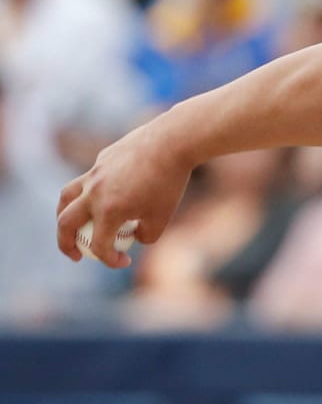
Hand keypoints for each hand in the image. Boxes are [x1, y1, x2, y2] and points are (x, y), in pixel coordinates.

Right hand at [56, 120, 193, 267]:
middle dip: (65, 243)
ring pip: (67, 196)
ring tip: (72, 225)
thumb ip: (146, 235)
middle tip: (75, 255)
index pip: (99, 245)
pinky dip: (90, 191)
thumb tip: (134, 238)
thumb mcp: (163, 217)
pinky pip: (89, 179)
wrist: (173, 141)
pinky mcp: (102, 158)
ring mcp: (94, 173)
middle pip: (65, 222)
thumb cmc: (170, 182)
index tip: (123, 261)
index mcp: (108, 211)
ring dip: (65, 214)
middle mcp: (94, 192)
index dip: (109, 260)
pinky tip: (108, 194)